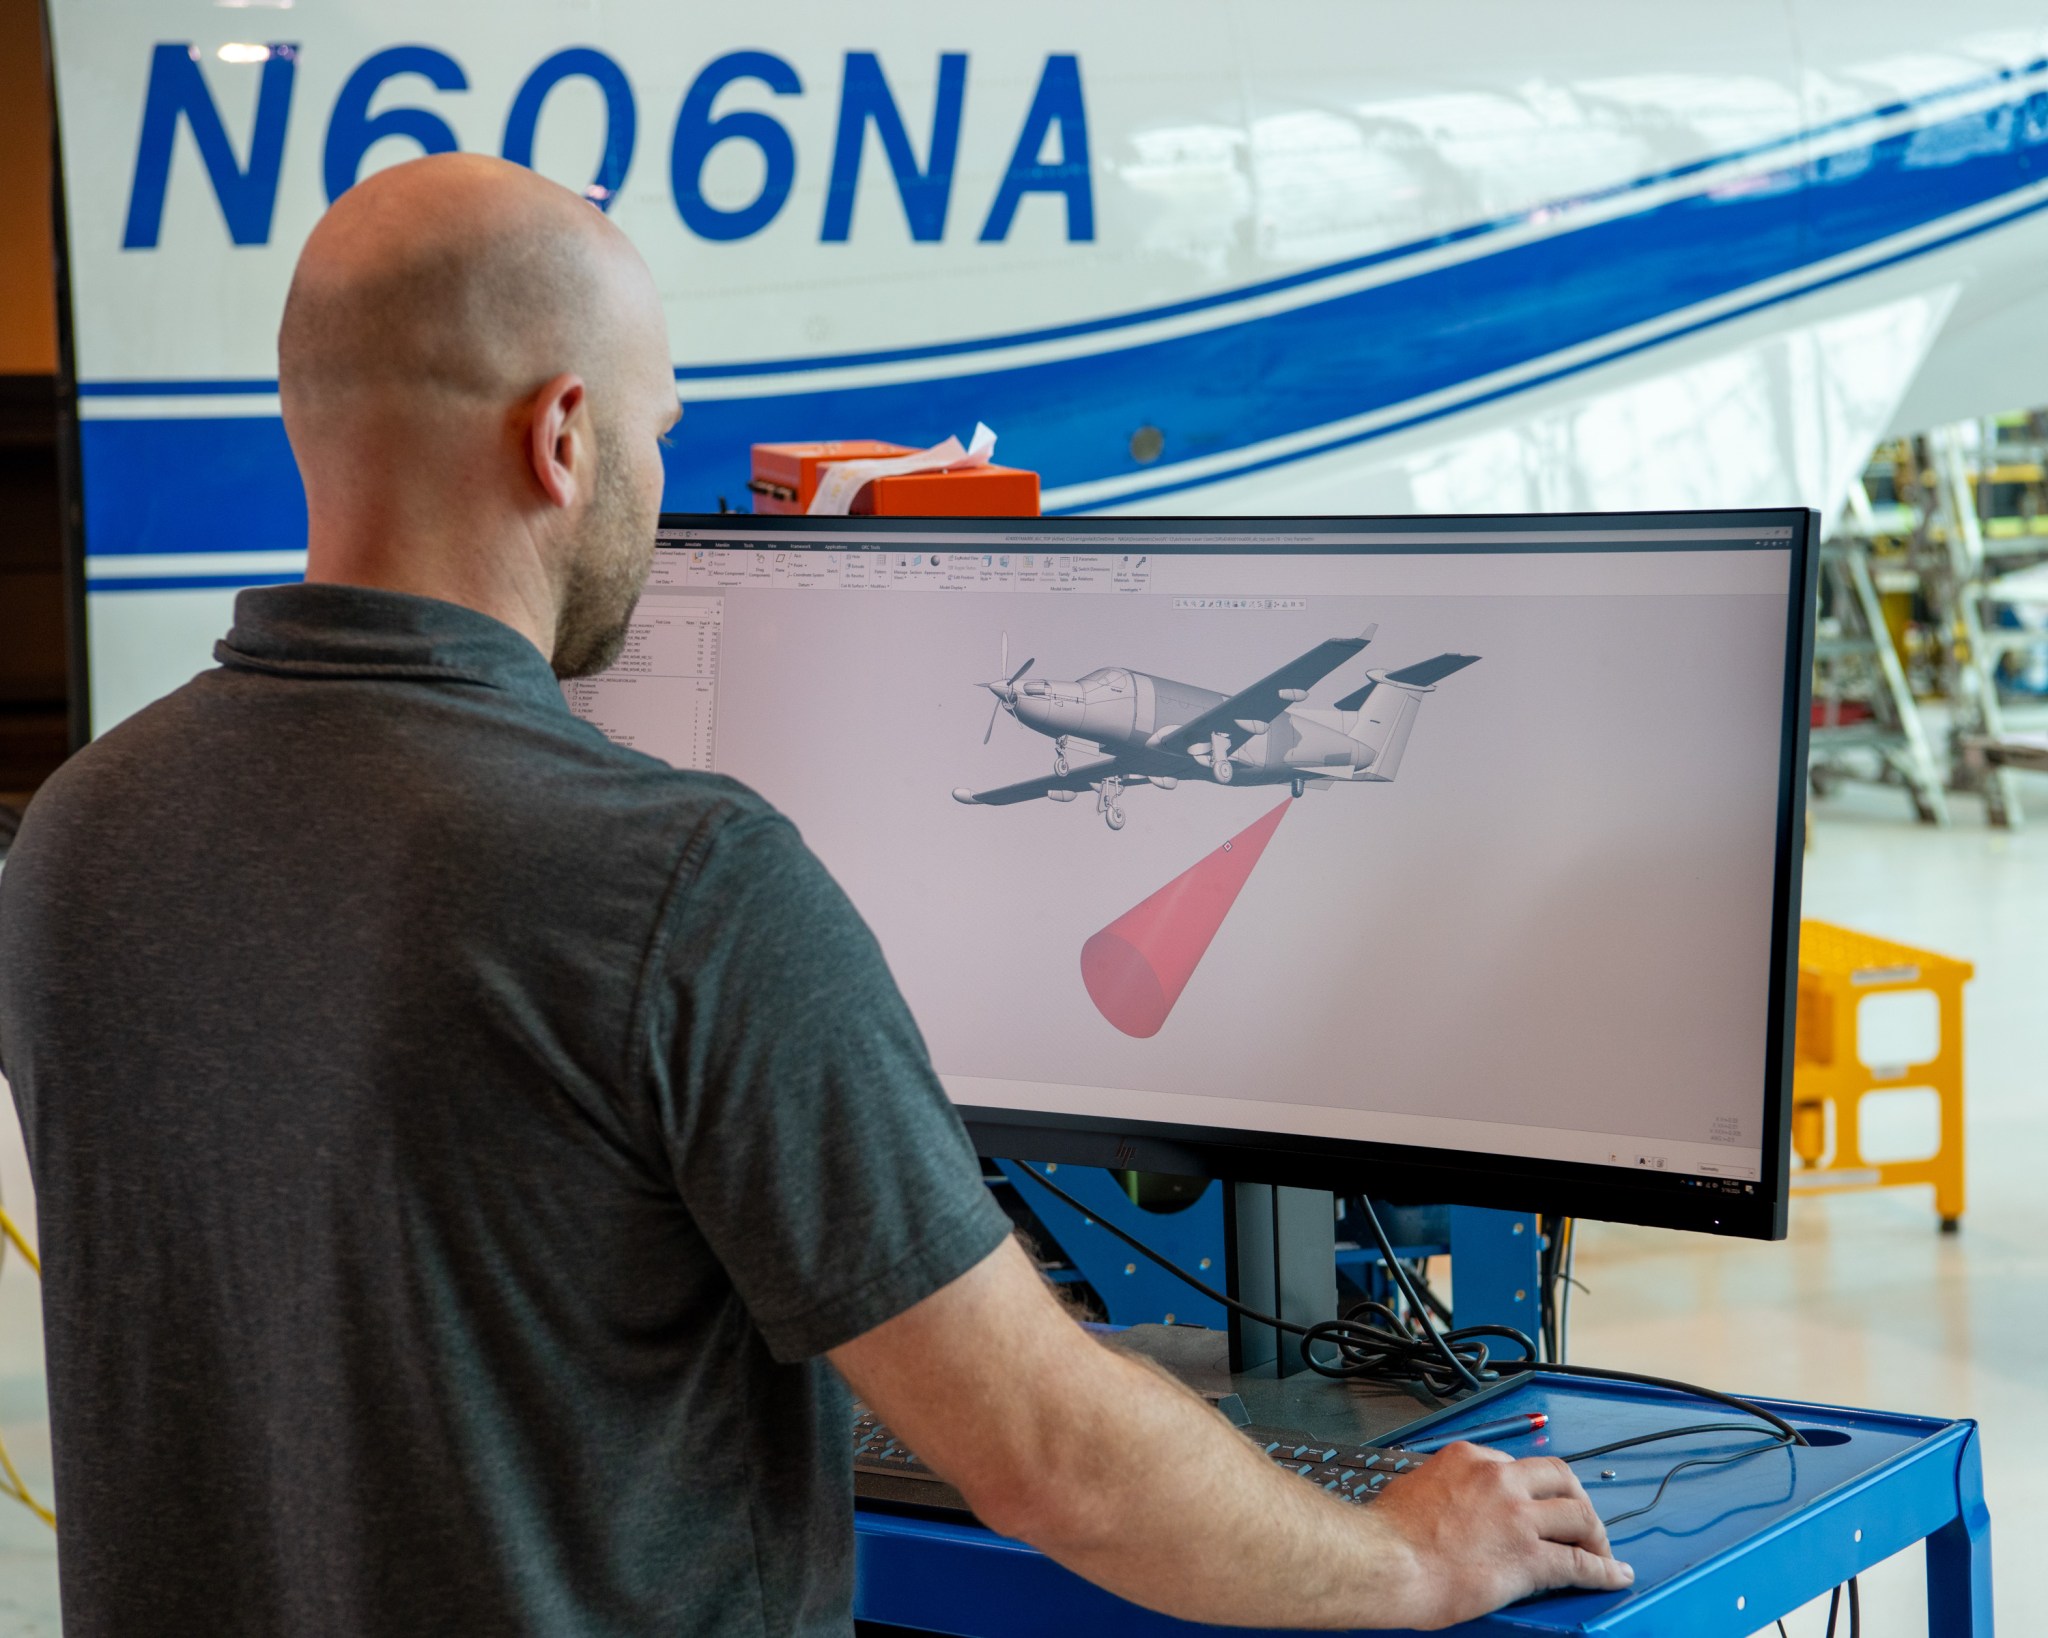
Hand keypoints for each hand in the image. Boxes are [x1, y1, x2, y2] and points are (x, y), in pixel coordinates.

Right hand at [1370, 1442, 1633, 1628]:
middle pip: (1560, 1478)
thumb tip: (1440, 1499)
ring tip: (1600, 1549)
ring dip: (1595, 1533)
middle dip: (1575, 1497)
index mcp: (1468, 1459)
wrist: (1387, 1561)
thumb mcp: (1411, 1487)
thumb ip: (1437, 1486)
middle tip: (1579, 1520)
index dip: (1532, 1486)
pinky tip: (1615, 1574)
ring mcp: (1518, 1517)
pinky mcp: (1530, 1558)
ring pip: (1579, 1514)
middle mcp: (1500, 1480)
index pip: (1516, 1464)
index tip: (1536, 1502)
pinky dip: (1604, 1570)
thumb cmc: (1387, 1533)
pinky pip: (1579, 1563)